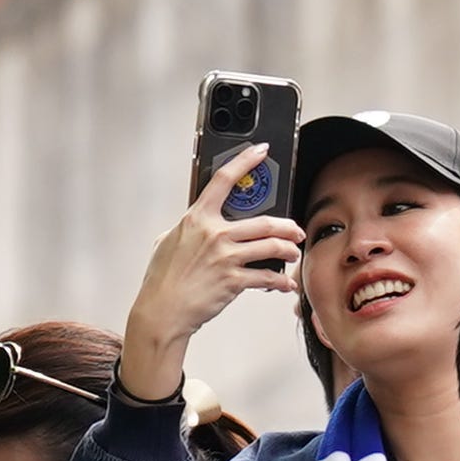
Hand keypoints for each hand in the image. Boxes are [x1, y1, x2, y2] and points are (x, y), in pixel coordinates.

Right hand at [120, 150, 307, 391]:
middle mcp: (214, 234)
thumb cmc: (163, 277)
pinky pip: (268, 277)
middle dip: (289, 226)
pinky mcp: (234, 280)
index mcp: (197, 219)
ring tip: (293, 253)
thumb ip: (188, 228)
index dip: (245, 161)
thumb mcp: (168, 241)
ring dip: (290, 250)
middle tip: (296, 231)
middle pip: (265, 222)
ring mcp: (226, 257)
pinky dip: (282, 281)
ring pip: (273, 246)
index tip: (261, 151)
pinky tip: (286, 284)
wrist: (163, 310)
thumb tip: (198, 224)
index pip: (223, 180)